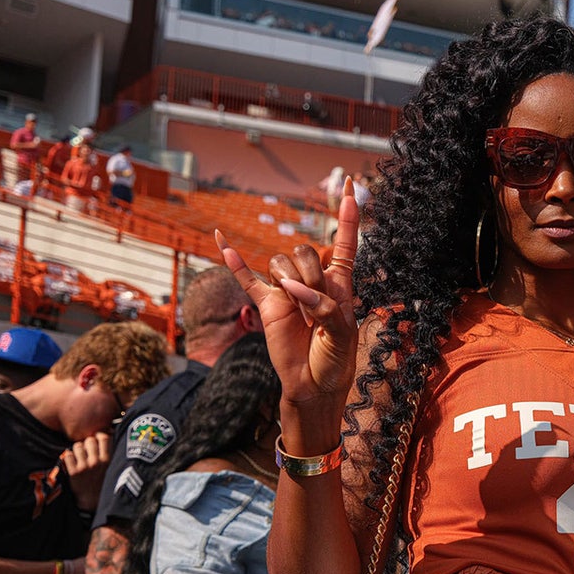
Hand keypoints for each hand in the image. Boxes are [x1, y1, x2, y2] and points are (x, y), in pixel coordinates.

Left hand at [62, 432, 110, 511]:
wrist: (92, 502)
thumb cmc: (102, 482)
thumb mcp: (111, 467)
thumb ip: (109, 452)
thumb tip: (108, 432)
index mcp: (108, 460)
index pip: (104, 437)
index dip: (99, 436)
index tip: (97, 439)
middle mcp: (96, 462)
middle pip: (89, 440)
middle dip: (87, 443)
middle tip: (87, 451)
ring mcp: (84, 467)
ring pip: (77, 446)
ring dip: (77, 449)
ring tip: (79, 457)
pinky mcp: (73, 473)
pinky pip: (67, 455)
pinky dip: (68, 457)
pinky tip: (72, 462)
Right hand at [217, 181, 359, 452]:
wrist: (313, 387)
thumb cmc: (335, 361)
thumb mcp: (343, 335)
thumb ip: (326, 309)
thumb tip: (295, 292)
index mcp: (339, 283)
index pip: (344, 241)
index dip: (349, 215)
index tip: (352, 185)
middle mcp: (312, 281)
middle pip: (304, 251)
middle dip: (310, 274)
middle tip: (316, 304)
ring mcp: (286, 292)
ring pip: (280, 262)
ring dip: (290, 281)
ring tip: (300, 311)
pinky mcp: (266, 306)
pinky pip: (246, 278)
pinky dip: (233, 260)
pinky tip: (221, 239)